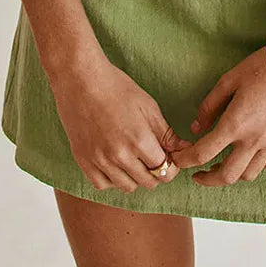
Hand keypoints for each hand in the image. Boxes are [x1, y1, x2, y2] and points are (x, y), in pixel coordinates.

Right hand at [50, 57, 193, 193]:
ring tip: (134, 159)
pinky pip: (102, 185)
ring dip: (136, 177)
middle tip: (153, 158)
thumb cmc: (116, 88)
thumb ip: (166, 133)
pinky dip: (112, 179)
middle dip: (157, 172)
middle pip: (148, 182)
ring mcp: (100, 161)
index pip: (165, 170)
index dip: (171, 165)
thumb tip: (185, 149)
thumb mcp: (148, 106)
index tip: (169, 158)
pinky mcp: (84, 161)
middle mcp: (120, 156)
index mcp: (140, 140)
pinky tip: (115, 164)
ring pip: (127, 186)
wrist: (80, 80)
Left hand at [169, 44, 265, 185]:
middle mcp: (254, 140)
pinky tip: (253, 155)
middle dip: (209, 180)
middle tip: (201, 173)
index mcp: (235, 124)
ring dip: (234, 173)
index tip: (179, 161)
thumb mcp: (228, 80)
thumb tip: (196, 128)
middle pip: (227, 176)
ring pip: (250, 174)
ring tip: (226, 163)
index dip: (186, 160)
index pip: (203, 153)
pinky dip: (259, 165)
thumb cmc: (261, 67)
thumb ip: (209, 106)